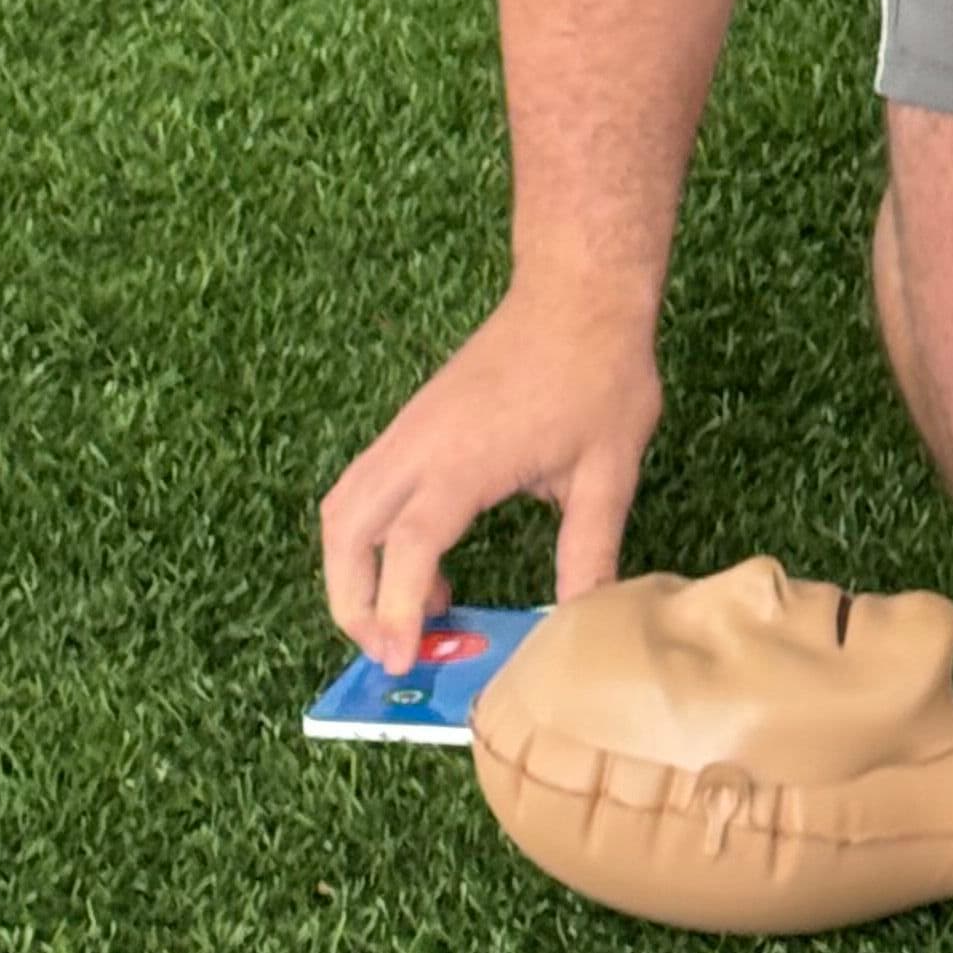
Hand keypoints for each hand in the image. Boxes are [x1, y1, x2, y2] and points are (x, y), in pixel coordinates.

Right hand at [320, 275, 663, 671]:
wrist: (578, 292)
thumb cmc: (599, 375)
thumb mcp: (609, 469)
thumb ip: (589, 549)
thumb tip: (579, 623)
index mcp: (465, 458)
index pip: (411, 545)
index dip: (399, 608)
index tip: (400, 660)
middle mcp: (420, 443)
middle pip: (346, 530)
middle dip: (351, 599)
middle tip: (393, 649)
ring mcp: (410, 429)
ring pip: (344, 506)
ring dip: (353, 567)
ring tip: (410, 613)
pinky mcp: (414, 422)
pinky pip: (365, 485)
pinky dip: (371, 534)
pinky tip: (427, 562)